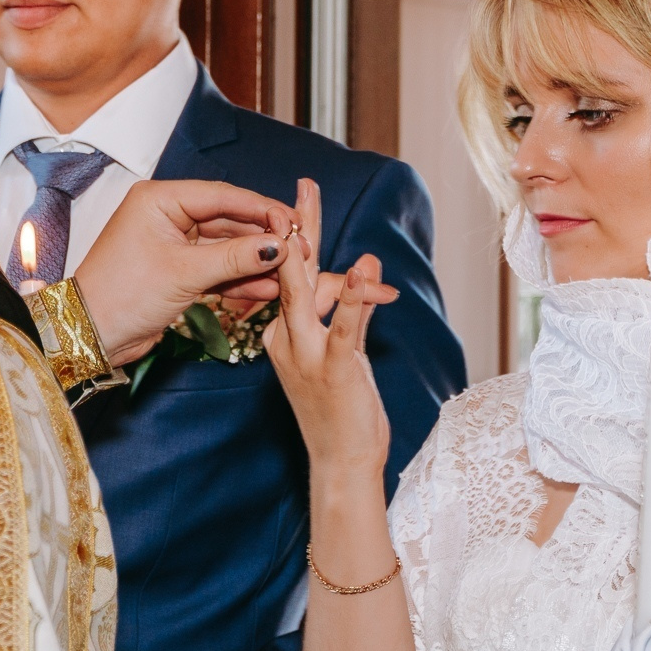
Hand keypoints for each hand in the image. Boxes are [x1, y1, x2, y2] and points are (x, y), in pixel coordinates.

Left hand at [73, 179, 292, 364]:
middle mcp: (167, 216)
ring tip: (289, 272)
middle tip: (298, 249)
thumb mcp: (184, 273)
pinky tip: (267, 287)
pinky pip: (217, 269)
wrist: (90, 335)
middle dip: (263, 237)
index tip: (292, 222)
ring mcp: (174, 245)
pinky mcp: (178, 271)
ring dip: (255, 261)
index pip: (223, 196)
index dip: (261, 208)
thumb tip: (277, 246)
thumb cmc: (121, 294)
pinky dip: (239, 279)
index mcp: (160, 200)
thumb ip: (235, 257)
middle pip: (228, 220)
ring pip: (226, 247)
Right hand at [262, 179, 390, 475]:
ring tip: (310, 210)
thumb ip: (348, 315)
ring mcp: (307, 355)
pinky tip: (368, 270)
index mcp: (282, 336)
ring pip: (305, 291)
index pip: (294, 281)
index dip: (300, 242)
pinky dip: (356, 298)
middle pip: (290, 273)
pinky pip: (345, 326)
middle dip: (295, 227)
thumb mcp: (338, 357)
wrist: (340, 464)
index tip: (298, 205)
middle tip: (301, 187)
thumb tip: (362, 279)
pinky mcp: (334, 369)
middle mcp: (287, 341)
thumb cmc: (339, 414)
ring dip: (310, 250)